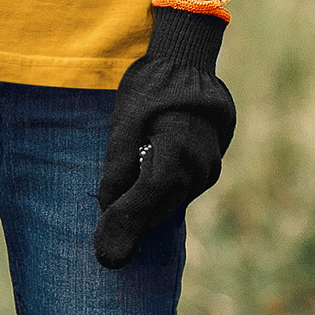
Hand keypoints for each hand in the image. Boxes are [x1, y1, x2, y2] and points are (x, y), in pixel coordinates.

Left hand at [93, 5, 235, 268]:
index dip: (123, 223)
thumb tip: (108, 213)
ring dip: (145, 211)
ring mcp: (209, 168)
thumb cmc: (151, 88)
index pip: (146, 199)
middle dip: (132, 224)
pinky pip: (181, 192)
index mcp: (176, 149)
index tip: (102, 252)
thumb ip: (117, 169)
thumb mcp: (125, 122)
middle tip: (104, 245)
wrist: (189, 63)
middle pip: (159, 208)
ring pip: (171, 203)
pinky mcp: (211, 169)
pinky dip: (160, 198)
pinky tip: (140, 196)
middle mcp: (198, 165)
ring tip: (118, 220)